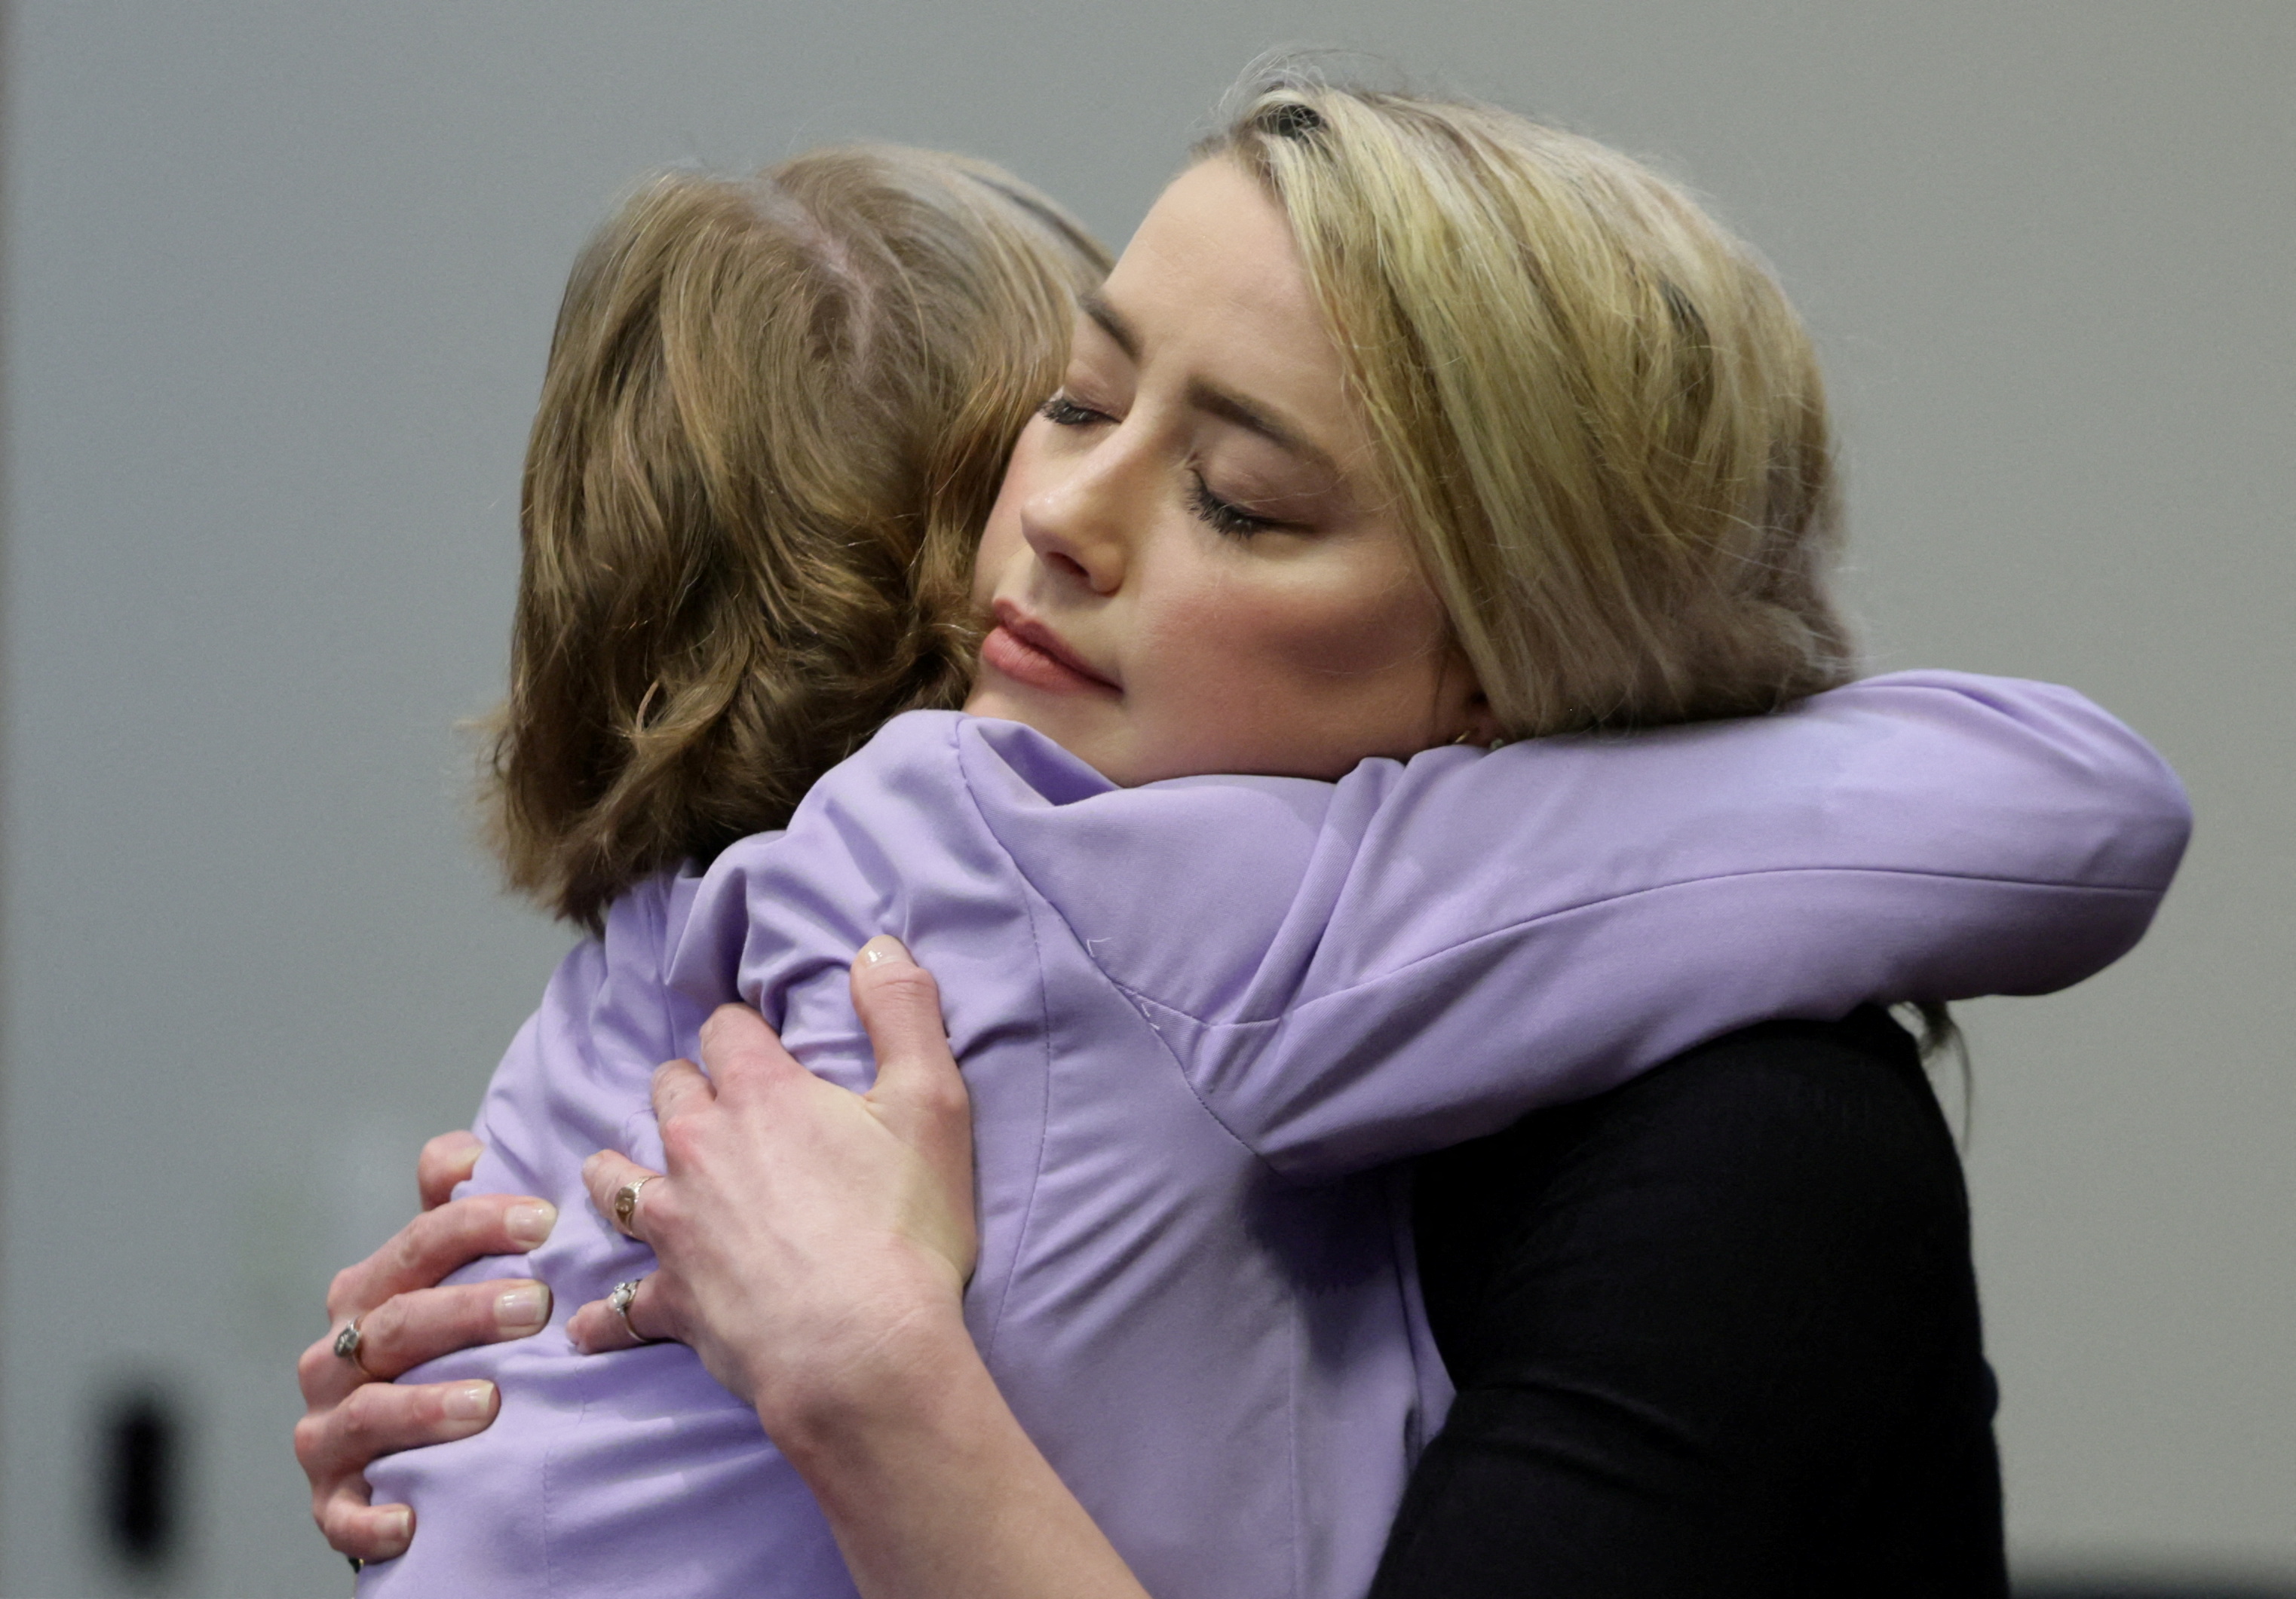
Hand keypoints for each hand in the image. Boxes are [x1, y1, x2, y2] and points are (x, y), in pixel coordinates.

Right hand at [292, 1131, 558, 1562]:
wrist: (393, 1445)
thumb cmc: (435, 1343)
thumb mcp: (443, 1275)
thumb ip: (451, 1211)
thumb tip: (466, 1152)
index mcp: (370, 1290)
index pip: (421, 1242)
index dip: (478, 1224)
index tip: (543, 1220)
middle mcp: (338, 1354)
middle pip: (399, 1321)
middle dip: (467, 1311)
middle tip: (536, 1307)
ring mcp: (329, 1427)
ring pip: (368, 1410)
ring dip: (425, 1408)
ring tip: (488, 1403)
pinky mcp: (331, 1498)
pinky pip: (342, 1513)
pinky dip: (371, 1518)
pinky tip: (411, 1518)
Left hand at [566, 936, 975, 1440]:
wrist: (861, 1353)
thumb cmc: (901, 1228)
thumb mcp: (932, 1103)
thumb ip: (903, 1012)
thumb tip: (879, 944)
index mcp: (760, 1096)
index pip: (725, 1029)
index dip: (741, 1032)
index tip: (757, 1044)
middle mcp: (700, 1150)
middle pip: (666, 1094)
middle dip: (684, 1092)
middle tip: (708, 1107)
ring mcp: (676, 1227)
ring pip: (614, 1182)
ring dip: (618, 1175)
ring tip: (621, 1178)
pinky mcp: (671, 1300)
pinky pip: (616, 1305)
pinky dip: (602, 1313)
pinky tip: (587, 1322)